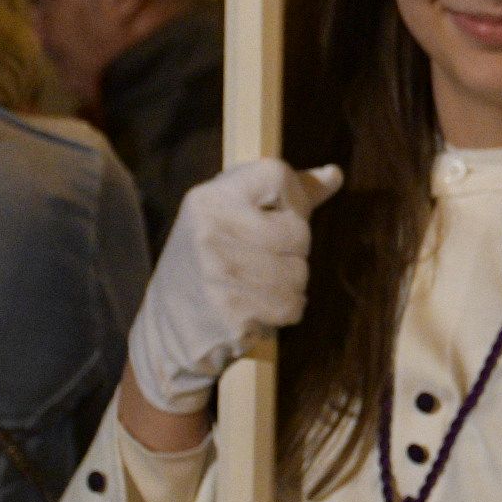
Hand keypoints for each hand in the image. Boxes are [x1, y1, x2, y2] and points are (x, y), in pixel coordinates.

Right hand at [127, 159, 342, 414]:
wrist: (166, 328)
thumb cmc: (212, 261)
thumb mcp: (234, 215)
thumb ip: (288, 193)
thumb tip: (335, 174)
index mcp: (209, 197)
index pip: (278, 175)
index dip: (291, 200)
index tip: (274, 217)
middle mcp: (210, 229)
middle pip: (298, 232)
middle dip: (292, 253)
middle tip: (258, 263)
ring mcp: (218, 271)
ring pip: (299, 272)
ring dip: (288, 287)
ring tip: (253, 288)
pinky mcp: (231, 311)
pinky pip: (291, 305)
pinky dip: (281, 313)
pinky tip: (251, 310)